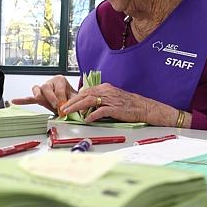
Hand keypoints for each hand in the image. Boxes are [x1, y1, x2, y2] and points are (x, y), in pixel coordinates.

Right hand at [10, 75, 76, 113]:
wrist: (67, 98)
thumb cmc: (70, 96)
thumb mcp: (75, 97)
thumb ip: (74, 101)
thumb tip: (74, 107)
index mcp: (59, 80)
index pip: (59, 87)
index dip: (61, 97)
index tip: (64, 105)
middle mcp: (49, 82)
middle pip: (46, 87)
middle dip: (51, 96)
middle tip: (56, 105)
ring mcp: (42, 89)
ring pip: (37, 89)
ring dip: (38, 96)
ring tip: (39, 99)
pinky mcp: (37, 96)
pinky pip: (29, 98)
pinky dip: (22, 100)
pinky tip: (14, 101)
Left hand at [61, 82, 178, 125]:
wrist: (143, 107)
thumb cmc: (127, 104)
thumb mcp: (111, 98)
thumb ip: (99, 100)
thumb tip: (84, 107)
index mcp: (104, 88)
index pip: (85, 91)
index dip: (74, 97)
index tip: (66, 103)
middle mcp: (106, 91)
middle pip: (84, 95)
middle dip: (72, 102)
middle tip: (63, 108)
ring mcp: (111, 99)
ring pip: (89, 101)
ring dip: (77, 107)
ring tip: (69, 112)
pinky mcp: (115, 108)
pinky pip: (101, 111)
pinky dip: (93, 115)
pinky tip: (87, 119)